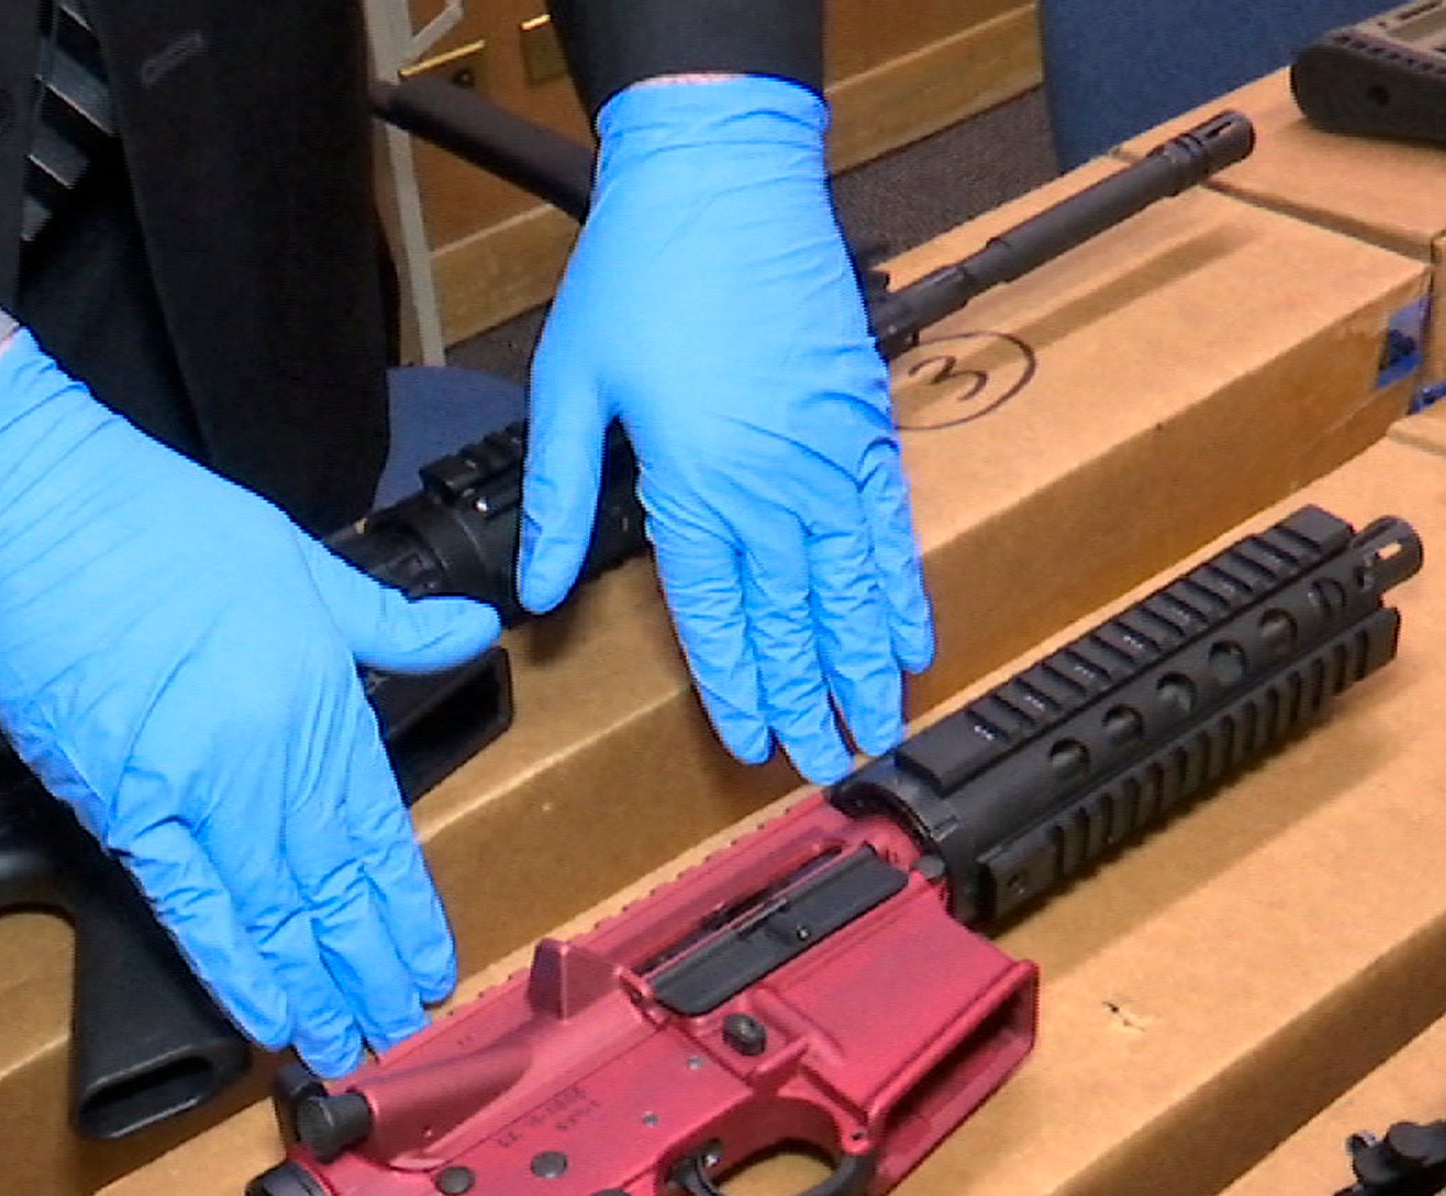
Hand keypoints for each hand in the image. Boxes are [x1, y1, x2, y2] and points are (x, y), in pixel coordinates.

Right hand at [0, 336, 500, 1076]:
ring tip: (342, 1047)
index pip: (378, 829)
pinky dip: (230, 965)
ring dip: (311, 986)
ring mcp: (198, 786)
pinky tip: (265, 1014)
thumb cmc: (154, 519)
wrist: (33, 505)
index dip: (404, 908)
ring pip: (274, 909)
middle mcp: (272, 754)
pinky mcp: (121, 803)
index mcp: (322, 697)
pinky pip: (188, 903)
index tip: (430, 966)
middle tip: (397, 1034)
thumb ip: (388, 620)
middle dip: (366, 967)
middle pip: (332, 884)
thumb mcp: (301, 559)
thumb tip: (472, 629)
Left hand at [520, 75, 933, 785]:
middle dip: (810, 700)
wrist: (725, 176)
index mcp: (693, 483)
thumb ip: (557, 496)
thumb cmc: (639, 271)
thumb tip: (533, 590)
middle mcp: (772, 483)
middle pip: (794, 618)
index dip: (736, 688)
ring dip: (867, 664)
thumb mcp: (570, 385)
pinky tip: (912, 638)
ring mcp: (829, 455)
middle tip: (828, 768)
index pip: (716, 615)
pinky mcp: (865, 422)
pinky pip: (890, 527)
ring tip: (881, 729)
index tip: (751, 746)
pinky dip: (902, 589)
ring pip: (853, 587)